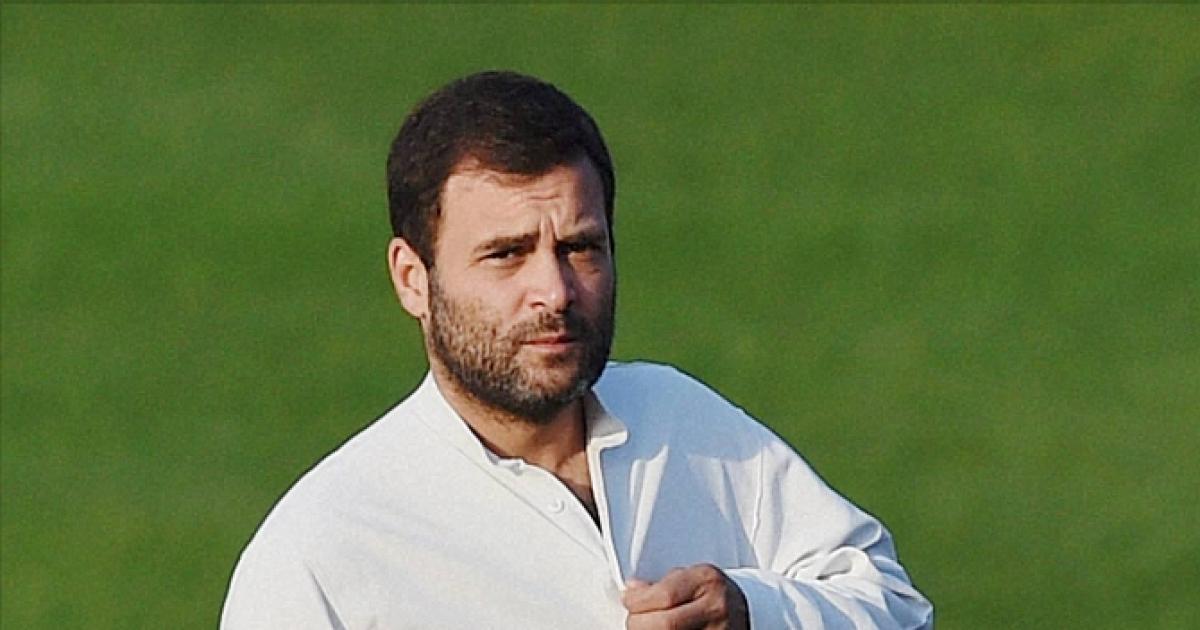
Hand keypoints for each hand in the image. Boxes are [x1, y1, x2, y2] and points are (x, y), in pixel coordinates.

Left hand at [621, 564, 748, 629]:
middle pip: (665, 624)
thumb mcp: (692, 576)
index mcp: (707, 581)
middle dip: (639, 623)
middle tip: (634, 619)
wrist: (746, 610)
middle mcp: (716, 608)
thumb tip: (632, 590)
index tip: (628, 600)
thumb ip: (662, 583)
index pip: (665, 595)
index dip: (638, 601)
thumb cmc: (713, 591)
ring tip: (648, 626)